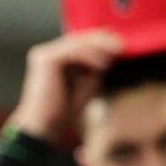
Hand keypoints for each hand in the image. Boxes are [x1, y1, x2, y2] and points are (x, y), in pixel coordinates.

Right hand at [7, 30, 124, 142]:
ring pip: (77, 42)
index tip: (121, 46)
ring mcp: (43, 55)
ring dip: (100, 47)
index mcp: (51, 58)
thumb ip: (94, 66)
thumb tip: (112, 50)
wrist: (44, 128)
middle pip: (79, 38)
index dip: (100, 40)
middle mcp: (45, 53)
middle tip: (122, 46)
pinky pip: (74, 51)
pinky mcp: (46, 60)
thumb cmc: (63, 110)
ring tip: (117, 54)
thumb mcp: (85, 83)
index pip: (78, 42)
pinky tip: (103, 65)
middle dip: (103, 39)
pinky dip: (91, 56)